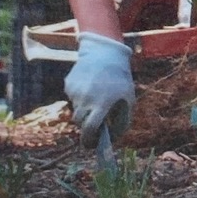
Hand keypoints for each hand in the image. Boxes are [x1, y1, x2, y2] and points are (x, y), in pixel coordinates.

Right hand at [65, 32, 135, 146]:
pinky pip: (72, 98)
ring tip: (94, 99)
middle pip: (79, 122)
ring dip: (83, 111)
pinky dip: (79, 98)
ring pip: (75, 110)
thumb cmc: (120, 78)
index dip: (89, 140)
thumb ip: (123, 120)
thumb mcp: (128, 99)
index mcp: (102, 104)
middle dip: (85, 127)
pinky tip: (89, 88)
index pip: (90, 129)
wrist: (104, 53)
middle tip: (92, 126)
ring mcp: (75, 91)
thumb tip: (114, 138)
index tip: (90, 145)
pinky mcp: (68, 85)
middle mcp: (86, 99)